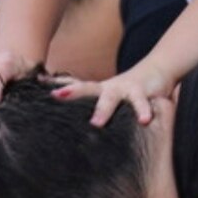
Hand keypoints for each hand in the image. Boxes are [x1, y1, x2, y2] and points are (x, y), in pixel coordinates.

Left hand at [53, 57, 175, 127]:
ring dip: (103, 109)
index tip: (38, 83)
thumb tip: (76, 128)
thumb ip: (96, 108)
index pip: (74, 86)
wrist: (158, 70)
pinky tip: (144, 121)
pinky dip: (143, 111)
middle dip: (71, 91)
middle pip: (86, 88)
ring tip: (96, 123)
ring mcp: (124, 88)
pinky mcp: (143, 92)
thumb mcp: (110, 98)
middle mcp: (108, 87)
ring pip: (111, 97)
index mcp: (98, 90)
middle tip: (55, 95)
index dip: (57, 85)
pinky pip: (142, 103)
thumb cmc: (131, 91)